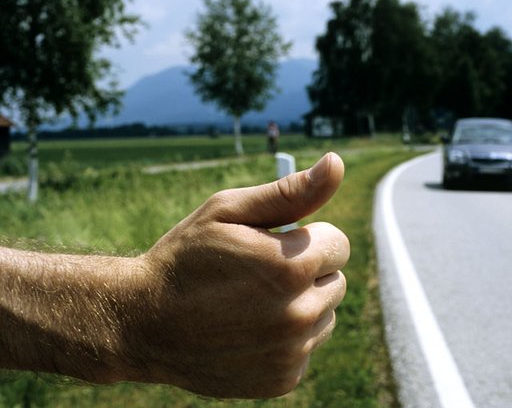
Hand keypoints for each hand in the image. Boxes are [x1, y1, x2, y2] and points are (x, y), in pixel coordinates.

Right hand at [122, 152, 348, 397]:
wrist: (142, 324)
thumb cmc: (186, 258)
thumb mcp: (229, 211)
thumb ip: (290, 192)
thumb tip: (336, 163)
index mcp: (291, 267)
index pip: (339, 244)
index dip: (307, 239)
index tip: (275, 244)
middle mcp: (299, 314)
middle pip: (337, 280)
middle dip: (307, 272)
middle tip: (259, 275)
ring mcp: (292, 352)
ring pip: (325, 315)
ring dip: (301, 306)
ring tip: (251, 303)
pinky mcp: (283, 379)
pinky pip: (307, 348)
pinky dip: (287, 340)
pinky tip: (249, 332)